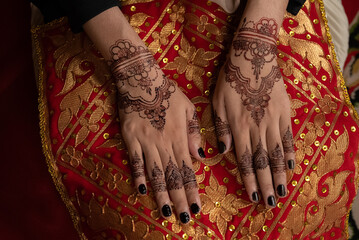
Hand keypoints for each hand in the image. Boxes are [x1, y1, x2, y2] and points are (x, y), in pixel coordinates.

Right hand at [110, 38, 204, 222]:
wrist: (142, 80)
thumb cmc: (168, 92)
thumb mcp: (188, 108)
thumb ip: (193, 132)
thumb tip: (200, 157)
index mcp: (179, 138)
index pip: (188, 170)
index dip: (192, 190)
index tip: (197, 207)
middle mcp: (164, 144)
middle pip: (173, 177)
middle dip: (180, 199)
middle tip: (184, 218)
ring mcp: (146, 143)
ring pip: (156, 174)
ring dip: (162, 195)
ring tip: (166, 212)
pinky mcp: (130, 140)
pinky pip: (135, 162)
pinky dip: (138, 177)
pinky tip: (142, 192)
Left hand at [212, 17, 294, 207]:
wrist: (252, 56)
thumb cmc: (230, 80)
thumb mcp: (217, 102)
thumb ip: (221, 127)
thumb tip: (221, 151)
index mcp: (238, 127)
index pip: (245, 160)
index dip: (249, 179)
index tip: (253, 196)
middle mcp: (256, 128)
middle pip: (262, 161)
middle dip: (265, 184)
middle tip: (270, 203)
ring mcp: (273, 121)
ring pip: (277, 153)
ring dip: (279, 174)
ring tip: (282, 192)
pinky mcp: (284, 112)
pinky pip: (288, 137)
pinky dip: (290, 153)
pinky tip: (292, 167)